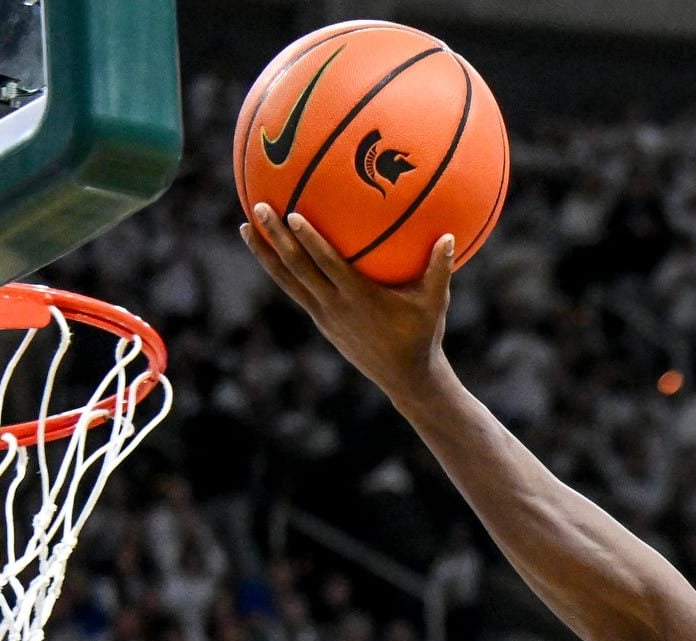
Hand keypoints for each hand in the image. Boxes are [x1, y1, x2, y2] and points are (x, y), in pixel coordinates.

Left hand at [239, 205, 453, 401]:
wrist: (405, 378)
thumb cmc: (423, 335)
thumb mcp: (435, 303)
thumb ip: (440, 269)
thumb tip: (450, 236)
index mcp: (358, 298)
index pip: (327, 265)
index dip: (309, 242)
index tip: (294, 215)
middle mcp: (334, 306)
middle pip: (297, 268)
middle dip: (276, 238)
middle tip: (257, 207)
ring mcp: (323, 315)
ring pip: (287, 280)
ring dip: (264, 254)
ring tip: (245, 227)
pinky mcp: (321, 320)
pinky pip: (294, 289)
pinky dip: (278, 269)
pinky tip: (268, 249)